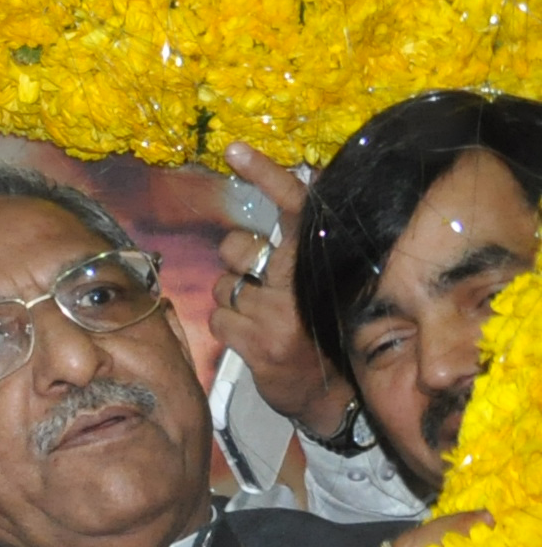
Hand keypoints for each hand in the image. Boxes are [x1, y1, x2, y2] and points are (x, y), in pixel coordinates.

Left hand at [211, 143, 352, 435]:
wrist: (328, 396)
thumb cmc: (320, 330)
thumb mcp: (318, 283)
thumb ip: (295, 249)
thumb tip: (276, 205)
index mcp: (318, 260)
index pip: (295, 207)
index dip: (267, 175)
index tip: (235, 150)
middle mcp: (300, 281)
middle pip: (238, 247)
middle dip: (237, 261)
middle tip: (262, 285)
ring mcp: (277, 312)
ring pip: (223, 285)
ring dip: (233, 298)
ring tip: (263, 317)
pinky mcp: (256, 341)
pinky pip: (217, 318)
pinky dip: (228, 326)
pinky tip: (253, 337)